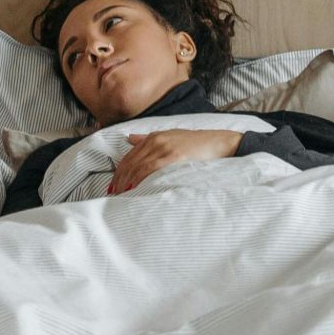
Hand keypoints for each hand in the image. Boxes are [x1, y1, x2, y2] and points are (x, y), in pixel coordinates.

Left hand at [108, 129, 243, 194]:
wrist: (220, 144)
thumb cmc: (198, 145)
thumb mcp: (172, 137)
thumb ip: (149, 139)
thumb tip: (129, 139)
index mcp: (154, 137)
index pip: (128, 157)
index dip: (118, 173)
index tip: (113, 187)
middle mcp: (155, 141)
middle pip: (129, 163)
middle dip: (119, 180)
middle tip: (114, 196)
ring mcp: (163, 148)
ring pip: (136, 167)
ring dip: (126, 183)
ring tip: (122, 197)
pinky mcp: (172, 156)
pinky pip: (149, 170)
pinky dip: (138, 180)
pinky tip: (133, 189)